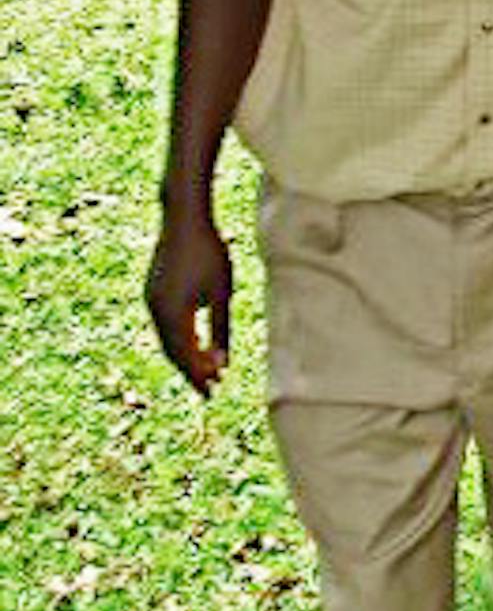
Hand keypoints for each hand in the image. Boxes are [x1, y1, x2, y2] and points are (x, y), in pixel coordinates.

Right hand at [145, 203, 233, 395]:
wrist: (184, 220)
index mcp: (173, 312)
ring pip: (167, 339)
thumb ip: (220, 328)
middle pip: (173, 351)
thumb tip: (222, 361)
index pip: (185, 354)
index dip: (199, 374)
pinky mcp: (152, 292)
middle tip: (210, 390)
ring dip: (185, 357)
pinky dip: (178, 339)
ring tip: (204, 372)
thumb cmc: (210, 254)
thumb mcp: (221, 294)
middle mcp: (156, 310)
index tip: (215, 389)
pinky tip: (194, 344)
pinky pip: (165, 325)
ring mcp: (151, 300)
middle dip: (191, 371)